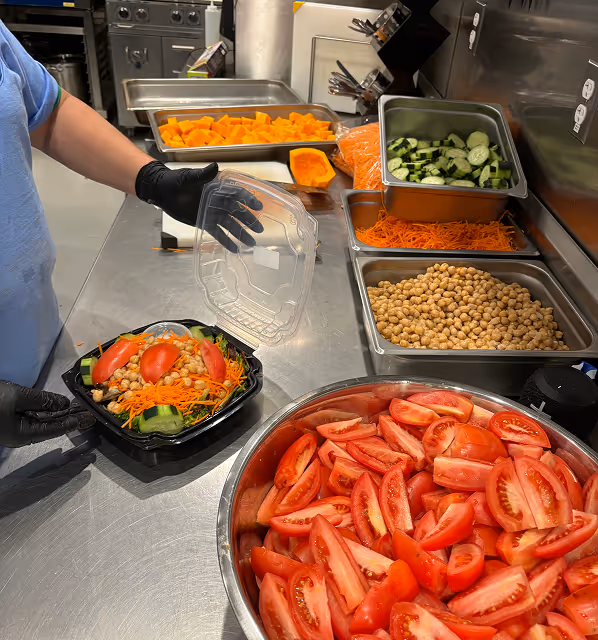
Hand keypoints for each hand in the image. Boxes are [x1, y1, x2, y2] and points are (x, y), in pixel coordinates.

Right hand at [0, 381, 95, 447]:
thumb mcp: (18, 397)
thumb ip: (42, 400)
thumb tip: (63, 404)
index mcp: (24, 434)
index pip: (57, 428)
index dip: (75, 421)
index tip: (90, 418)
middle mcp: (21, 435)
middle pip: (51, 427)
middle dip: (71, 418)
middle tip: (88, 412)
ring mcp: (15, 430)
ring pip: (43, 422)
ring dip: (60, 415)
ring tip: (77, 408)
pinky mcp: (10, 422)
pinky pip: (34, 418)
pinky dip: (47, 412)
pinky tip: (56, 407)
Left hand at [135, 161, 263, 252]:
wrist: (162, 192)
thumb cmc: (175, 180)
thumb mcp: (189, 177)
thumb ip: (203, 174)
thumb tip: (215, 166)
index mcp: (218, 188)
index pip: (237, 194)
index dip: (248, 200)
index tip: (258, 206)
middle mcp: (219, 201)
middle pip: (237, 212)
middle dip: (249, 220)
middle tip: (259, 230)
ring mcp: (213, 213)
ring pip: (230, 225)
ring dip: (241, 234)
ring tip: (251, 243)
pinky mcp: (205, 223)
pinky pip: (218, 233)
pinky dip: (226, 241)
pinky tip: (235, 249)